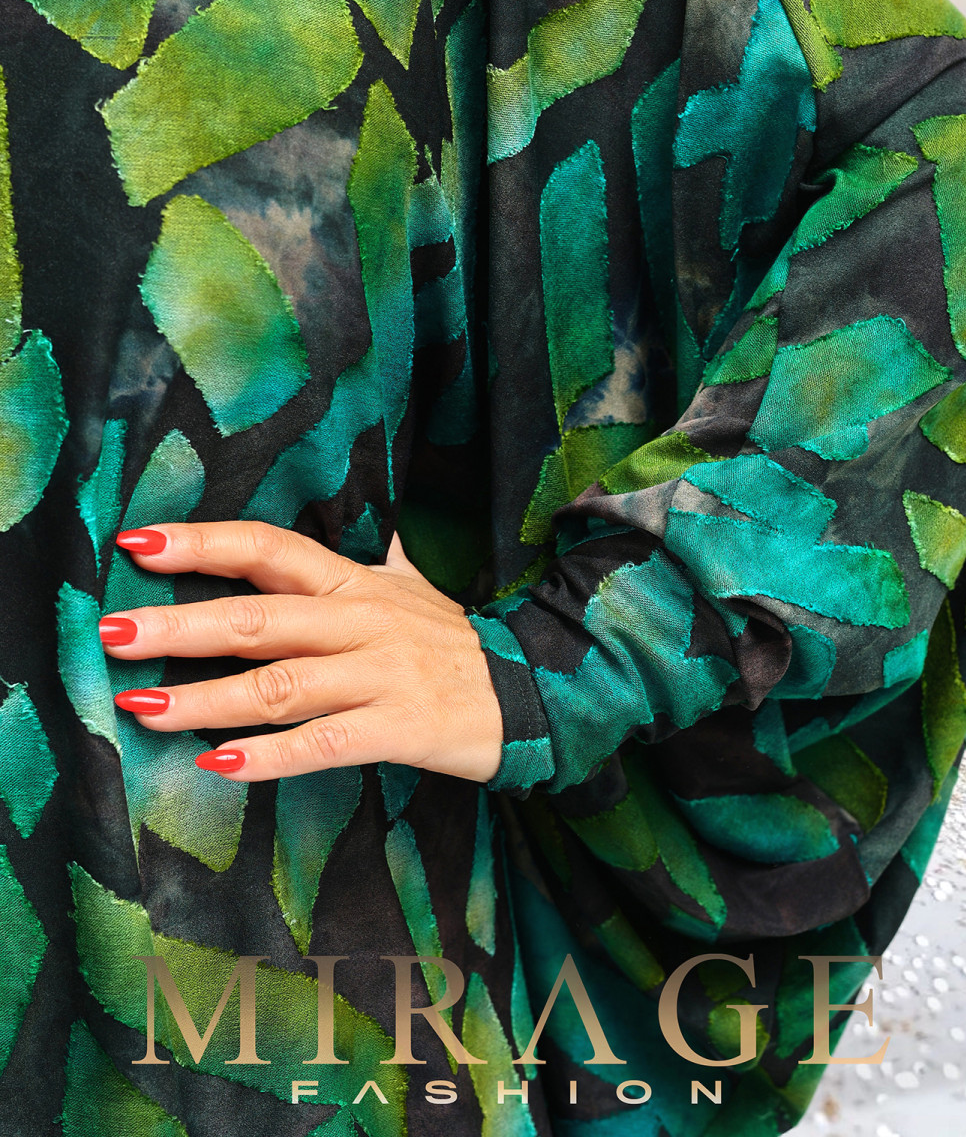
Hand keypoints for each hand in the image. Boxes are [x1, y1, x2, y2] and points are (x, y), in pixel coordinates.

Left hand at [99, 522, 502, 782]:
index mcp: (353, 582)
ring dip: (204, 697)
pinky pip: (324, 743)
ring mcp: (379, 674)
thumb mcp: (412, 586)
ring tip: (140, 707)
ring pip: (279, 685)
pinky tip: (218, 764)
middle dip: (178, 625)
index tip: (137, 544)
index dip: (204, 543)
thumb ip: (377, 555)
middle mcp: (360, 620)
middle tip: (110, 634)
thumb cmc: (453, 642)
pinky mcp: (399, 727)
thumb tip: (372, 522)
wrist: (533, 692)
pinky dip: (269, 755)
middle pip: (258, 618)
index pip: (268, 550)